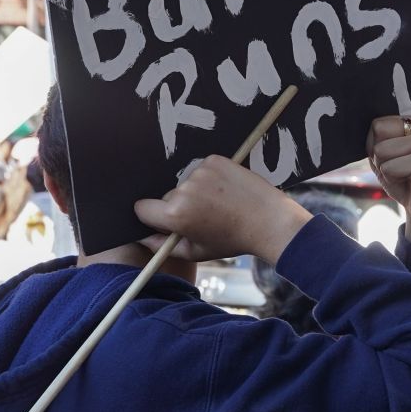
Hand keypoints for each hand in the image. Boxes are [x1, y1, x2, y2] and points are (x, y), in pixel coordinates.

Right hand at [134, 156, 310, 264]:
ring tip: (217, 204)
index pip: (142, 209)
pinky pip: (200, 169)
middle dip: (178, 206)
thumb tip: (142, 238)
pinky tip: (224, 190)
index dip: (152, 217)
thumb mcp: (196, 251)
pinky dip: (208, 179)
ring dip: (194, 191)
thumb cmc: (232, 239)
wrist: (268, 220)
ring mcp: (199, 172)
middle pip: (166, 196)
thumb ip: (163, 247)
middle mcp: (183, 189)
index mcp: (175, 215)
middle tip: (202, 217)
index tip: (164, 221)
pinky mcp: (212, 160)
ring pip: (184, 183)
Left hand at [365, 115, 410, 252]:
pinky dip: (393, 180)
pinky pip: (389, 168)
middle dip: (380, 158)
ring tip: (404, 175)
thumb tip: (364, 131)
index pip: (377, 124)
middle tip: (399, 169)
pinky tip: (410, 182)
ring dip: (386, 170)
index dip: (375, 146)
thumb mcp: (386, 157)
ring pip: (380, 151)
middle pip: (377, 134)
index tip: (394, 159)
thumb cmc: (405, 182)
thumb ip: (376, 141)